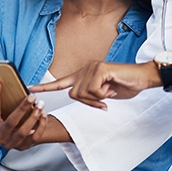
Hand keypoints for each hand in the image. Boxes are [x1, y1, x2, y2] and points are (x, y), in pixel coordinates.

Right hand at [0, 81, 47, 150]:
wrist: (13, 134)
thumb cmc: (5, 118)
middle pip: (10, 123)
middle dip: (22, 108)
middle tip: (32, 97)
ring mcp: (11, 143)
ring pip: (23, 131)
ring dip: (33, 117)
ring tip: (40, 104)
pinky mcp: (24, 146)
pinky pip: (35, 137)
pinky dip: (41, 126)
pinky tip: (43, 115)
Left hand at [29, 61, 159, 109]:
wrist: (142, 78)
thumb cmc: (125, 86)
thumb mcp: (103, 94)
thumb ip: (90, 95)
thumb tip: (83, 98)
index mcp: (83, 75)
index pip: (61, 83)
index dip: (45, 87)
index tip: (29, 89)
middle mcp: (84, 69)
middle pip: (74, 95)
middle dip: (89, 102)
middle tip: (104, 99)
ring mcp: (91, 67)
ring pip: (82, 93)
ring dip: (97, 98)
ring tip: (109, 91)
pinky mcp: (99, 69)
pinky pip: (93, 90)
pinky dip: (103, 94)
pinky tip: (112, 87)